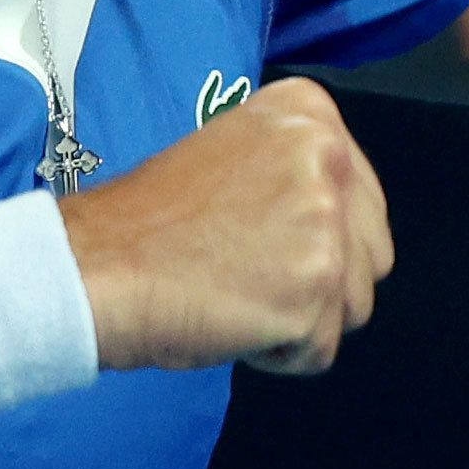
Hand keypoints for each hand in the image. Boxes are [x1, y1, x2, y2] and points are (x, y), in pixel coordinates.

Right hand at [55, 78, 394, 374]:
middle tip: (246, 268)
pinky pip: (322, 351)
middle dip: (319, 279)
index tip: (258, 234)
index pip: (362, 197)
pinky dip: (280, 354)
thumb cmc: (150, 225)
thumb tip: (346, 216)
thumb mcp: (236, 155)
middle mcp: (328, 157)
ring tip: (237, 291)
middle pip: (371, 253)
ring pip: (354, 305)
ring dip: (302, 318)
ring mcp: (325, 223)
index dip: (312, 234)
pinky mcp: (315, 289)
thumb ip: (298, 173)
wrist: (97, 268)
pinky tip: (231, 319)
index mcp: (309, 114)